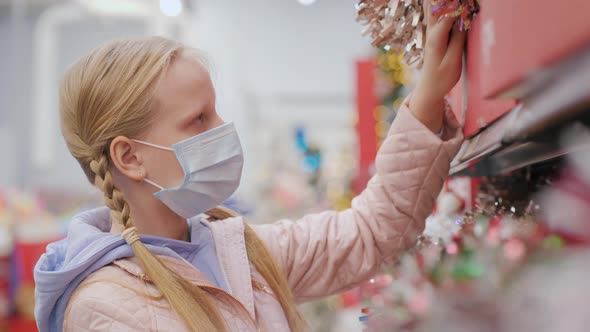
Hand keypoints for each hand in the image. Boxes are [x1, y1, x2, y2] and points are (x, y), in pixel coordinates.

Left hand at [410, 0, 465, 131]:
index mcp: (435, 37)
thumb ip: (458, 40)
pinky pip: (439, 16)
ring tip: (464, 6)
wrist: (429, 88)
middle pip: (437, 6)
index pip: (449, 13)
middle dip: (452, 4)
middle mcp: (431, 32)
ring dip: (448, 5)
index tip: (473, 6)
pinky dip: (447, 10)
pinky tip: (458, 11)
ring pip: (436, 9)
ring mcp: (431, 32)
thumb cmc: (442, 78)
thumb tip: (464, 21)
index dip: (461, 7)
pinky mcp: (434, 34)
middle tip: (468, 4)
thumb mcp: (453, 61)